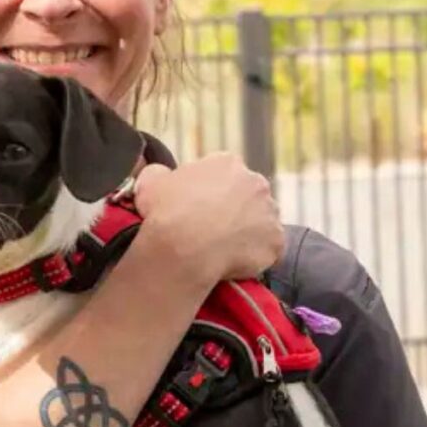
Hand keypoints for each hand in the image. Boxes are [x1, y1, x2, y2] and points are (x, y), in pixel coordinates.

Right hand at [134, 152, 283, 284]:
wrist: (184, 246)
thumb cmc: (166, 211)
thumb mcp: (150, 181)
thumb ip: (159, 173)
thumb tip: (161, 176)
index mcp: (227, 163)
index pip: (223, 174)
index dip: (210, 192)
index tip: (197, 207)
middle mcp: (255, 182)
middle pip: (248, 195)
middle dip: (234, 209)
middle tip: (211, 229)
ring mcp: (270, 212)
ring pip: (261, 222)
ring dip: (247, 232)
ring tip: (223, 249)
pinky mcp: (276, 242)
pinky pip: (267, 250)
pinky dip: (254, 257)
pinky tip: (234, 263)